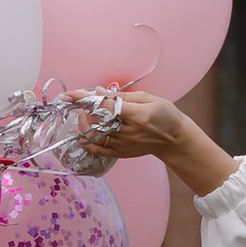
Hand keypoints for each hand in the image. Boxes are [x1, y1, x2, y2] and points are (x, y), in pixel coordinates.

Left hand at [73, 88, 238, 201]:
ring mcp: (124, 145)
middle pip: (97, 122)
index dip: (86, 99)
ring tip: (85, 115)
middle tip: (83, 103)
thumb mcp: (148, 98)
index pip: (106, 106)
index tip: (71, 94)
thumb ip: (122, 96)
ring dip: (84, 124)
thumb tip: (99, 92)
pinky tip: (82, 134)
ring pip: (95, 136)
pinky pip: (98, 150)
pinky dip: (87, 142)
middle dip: (84, 111)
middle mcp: (129, 132)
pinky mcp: (122, 154)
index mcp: (138, 115)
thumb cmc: (165, 115)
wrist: (174, 139)